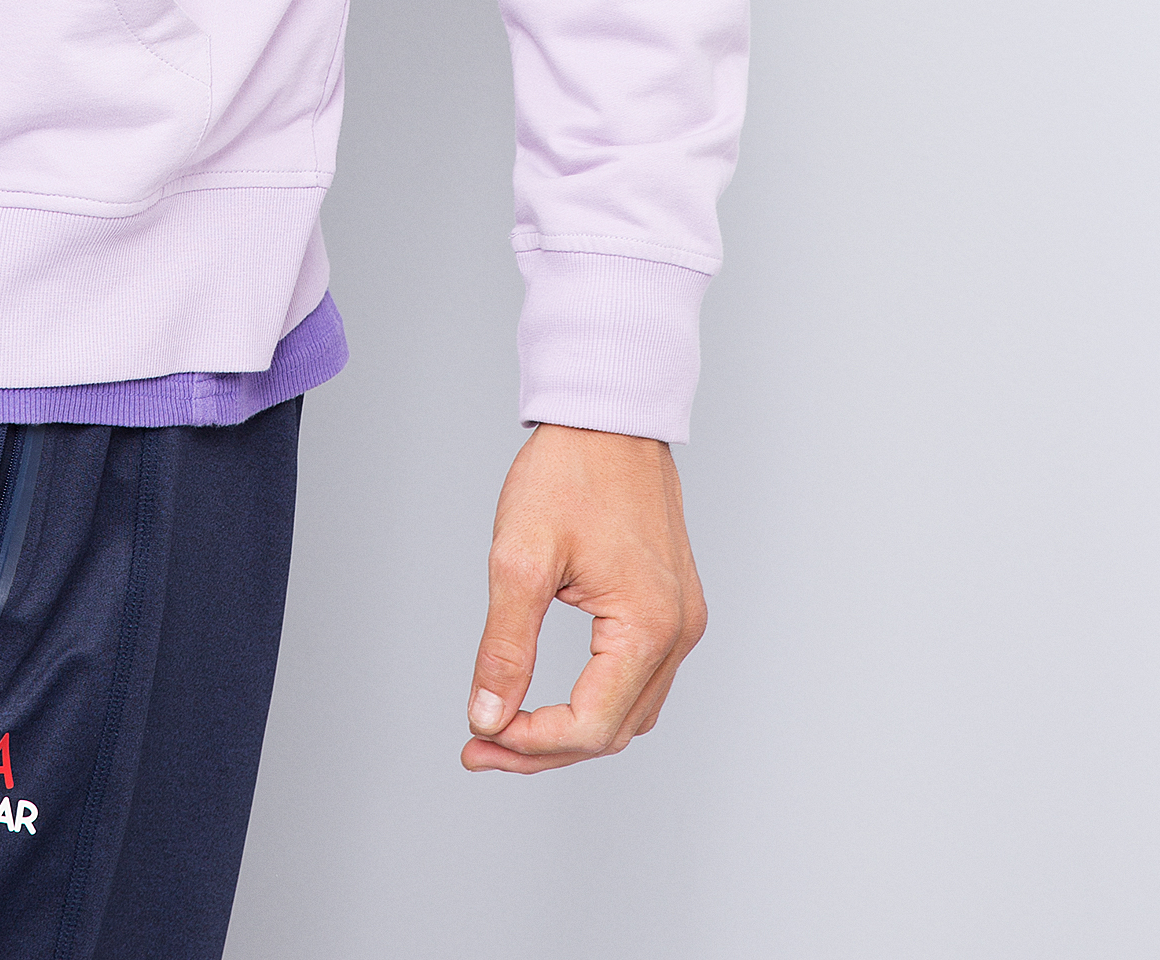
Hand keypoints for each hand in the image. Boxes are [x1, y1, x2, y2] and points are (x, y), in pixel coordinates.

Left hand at [462, 422, 704, 771]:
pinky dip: (595, 701)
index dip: (530, 743)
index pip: (590, 726)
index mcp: (648, 625)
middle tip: (479, 745)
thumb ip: (505, 646)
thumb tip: (488, 717)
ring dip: (569, 732)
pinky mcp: (672, 607)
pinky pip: (639, 681)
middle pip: (612, 731)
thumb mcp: (520, 558)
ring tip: (505, 728)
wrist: (610, 413)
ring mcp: (682, 621)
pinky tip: (549, 698)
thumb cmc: (570, 470)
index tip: (478, 734)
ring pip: (629, 713)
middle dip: (542, 747)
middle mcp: (678, 632)